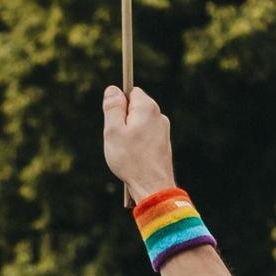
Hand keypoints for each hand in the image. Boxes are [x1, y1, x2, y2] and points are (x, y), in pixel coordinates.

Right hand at [102, 83, 176, 200]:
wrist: (153, 186)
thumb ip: (112, 108)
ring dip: (130, 133)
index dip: (118, 105)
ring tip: (126, 152)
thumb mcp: (113, 131)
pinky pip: (146, 136)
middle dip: (124, 120)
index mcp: (147, 107)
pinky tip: (135, 158)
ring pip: (140, 123)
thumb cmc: (131, 159)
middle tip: (118, 139)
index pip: (130, 92)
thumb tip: (112, 89)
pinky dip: (138, 143)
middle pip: (135, 108)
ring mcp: (163, 129)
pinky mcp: (163, 143)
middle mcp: (158, 115)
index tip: (114, 121)